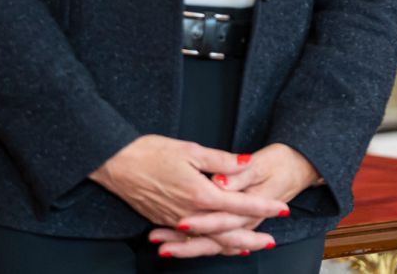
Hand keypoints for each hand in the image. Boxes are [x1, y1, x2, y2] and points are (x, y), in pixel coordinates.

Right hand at [147, 143, 320, 258]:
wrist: (114, 164)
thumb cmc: (149, 152)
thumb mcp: (189, 149)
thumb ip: (220, 160)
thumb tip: (246, 163)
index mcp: (201, 193)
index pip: (240, 204)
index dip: (264, 207)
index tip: (282, 209)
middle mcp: (190, 213)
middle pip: (228, 232)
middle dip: (251, 237)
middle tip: (270, 239)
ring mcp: (176, 220)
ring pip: (210, 240)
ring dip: (231, 245)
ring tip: (249, 248)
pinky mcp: (164, 221)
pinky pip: (192, 239)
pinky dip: (207, 244)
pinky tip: (213, 244)